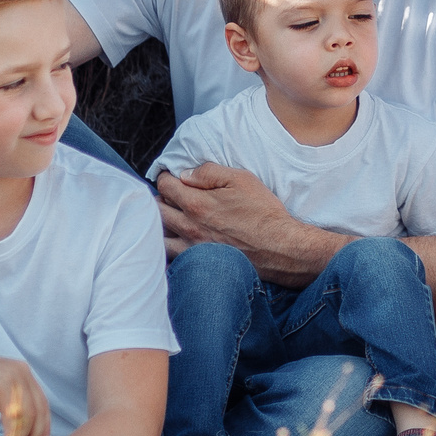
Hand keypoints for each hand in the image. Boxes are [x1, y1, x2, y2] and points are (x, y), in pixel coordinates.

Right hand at [0, 346, 50, 435]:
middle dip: (35, 433)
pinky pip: (12, 411)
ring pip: (27, 412)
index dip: (43, 425)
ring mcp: (12, 373)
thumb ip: (7, 405)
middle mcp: (21, 370)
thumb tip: (20, 429)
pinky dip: (11, 431)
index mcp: (22, 372)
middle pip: (38, 408)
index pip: (41, 402)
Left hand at [156, 164, 328, 282]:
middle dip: (160, 198)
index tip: (172, 176)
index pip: (164, 186)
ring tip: (171, 216)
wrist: (279, 248)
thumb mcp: (242, 180)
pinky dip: (167, 245)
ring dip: (160, 223)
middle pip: (156, 210)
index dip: (166, 176)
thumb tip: (186, 174)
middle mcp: (188, 226)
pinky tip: (177, 239)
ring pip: (158, 235)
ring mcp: (191, 247)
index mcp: (197, 203)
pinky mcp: (198, 262)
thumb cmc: (263, 213)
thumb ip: (210, 173)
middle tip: (171, 194)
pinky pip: (170, 255)